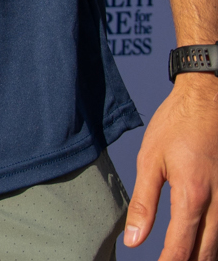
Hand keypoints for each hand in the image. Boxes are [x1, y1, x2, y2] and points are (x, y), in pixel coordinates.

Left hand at [128, 74, 217, 258]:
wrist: (209, 98)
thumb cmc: (176, 125)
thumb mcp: (150, 160)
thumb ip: (143, 204)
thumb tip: (133, 241)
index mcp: (193, 195)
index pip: (181, 247)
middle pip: (207, 253)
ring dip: (203, 256)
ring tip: (182, 258)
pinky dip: (215, 241)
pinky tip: (202, 246)